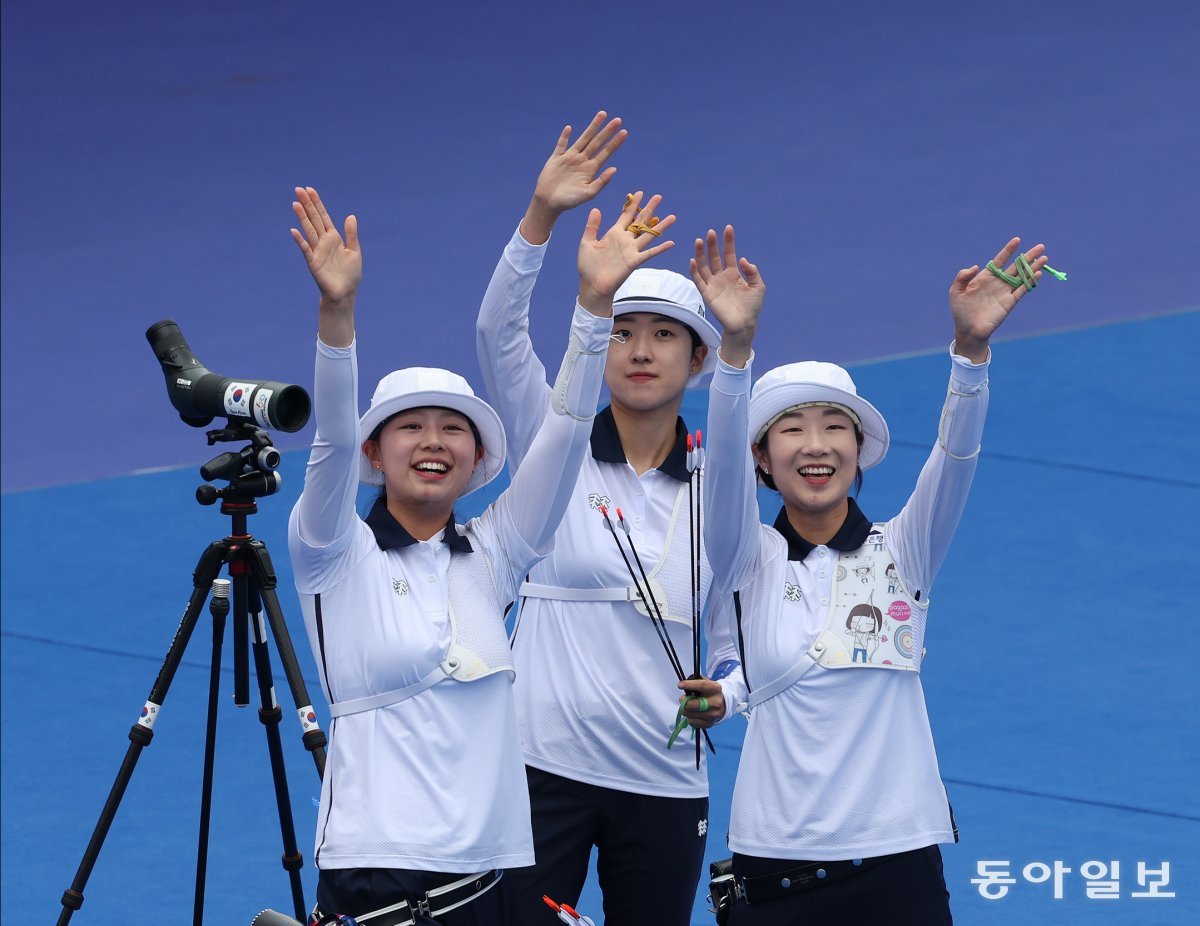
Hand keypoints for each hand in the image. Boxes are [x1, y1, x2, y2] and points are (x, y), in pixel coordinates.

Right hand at [290, 186, 360, 305]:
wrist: (345, 293)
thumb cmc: (350, 274)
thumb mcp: (354, 251)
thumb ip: (351, 234)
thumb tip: (351, 216)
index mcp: (334, 237)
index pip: (323, 216)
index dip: (317, 203)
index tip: (310, 189)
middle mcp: (323, 242)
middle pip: (314, 219)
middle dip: (307, 205)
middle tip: (298, 189)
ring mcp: (317, 251)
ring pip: (309, 230)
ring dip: (302, 217)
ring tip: (295, 203)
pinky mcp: (313, 263)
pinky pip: (306, 250)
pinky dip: (300, 241)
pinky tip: (294, 231)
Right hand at [522, 112, 626, 243]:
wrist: (549, 203)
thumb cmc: (570, 201)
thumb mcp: (588, 194)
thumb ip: (601, 182)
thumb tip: (615, 169)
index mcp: (591, 169)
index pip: (605, 153)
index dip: (615, 143)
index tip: (624, 132)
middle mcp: (582, 161)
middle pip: (597, 142)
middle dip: (607, 131)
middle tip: (618, 120)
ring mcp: (569, 158)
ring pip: (583, 138)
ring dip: (593, 127)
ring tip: (602, 114)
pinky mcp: (556, 158)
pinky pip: (561, 145)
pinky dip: (564, 137)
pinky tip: (569, 128)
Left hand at [576, 192, 675, 315]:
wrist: (592, 285)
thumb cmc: (588, 266)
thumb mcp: (587, 243)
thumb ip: (592, 226)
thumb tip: (596, 209)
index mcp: (613, 234)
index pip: (626, 216)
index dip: (633, 205)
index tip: (640, 193)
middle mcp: (625, 240)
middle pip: (640, 221)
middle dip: (650, 209)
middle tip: (659, 197)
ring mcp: (631, 251)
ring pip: (649, 235)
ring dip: (660, 226)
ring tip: (672, 217)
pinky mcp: (633, 262)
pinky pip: (649, 254)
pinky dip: (660, 248)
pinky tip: (671, 243)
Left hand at [677, 676, 725, 729]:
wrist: (722, 705)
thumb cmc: (709, 693)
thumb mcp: (705, 683)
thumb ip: (695, 682)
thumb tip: (683, 685)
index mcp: (715, 689)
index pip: (702, 686)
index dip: (689, 685)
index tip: (680, 685)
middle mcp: (716, 703)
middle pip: (695, 704)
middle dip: (685, 701)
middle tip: (682, 699)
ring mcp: (713, 715)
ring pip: (691, 714)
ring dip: (685, 710)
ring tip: (688, 706)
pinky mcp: (708, 724)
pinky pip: (692, 722)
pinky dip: (689, 717)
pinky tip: (692, 713)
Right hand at [690, 225, 763, 367]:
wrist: (744, 324)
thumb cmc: (752, 306)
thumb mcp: (758, 286)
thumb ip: (752, 271)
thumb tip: (741, 260)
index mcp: (734, 273)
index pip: (729, 254)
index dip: (728, 242)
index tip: (728, 228)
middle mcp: (722, 277)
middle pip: (714, 257)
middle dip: (713, 244)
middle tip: (711, 232)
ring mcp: (713, 285)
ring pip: (704, 266)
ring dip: (701, 254)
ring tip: (700, 241)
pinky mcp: (707, 294)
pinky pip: (698, 280)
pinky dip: (694, 270)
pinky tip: (693, 260)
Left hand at [950, 237, 1048, 361]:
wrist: (967, 330)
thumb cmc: (960, 310)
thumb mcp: (956, 291)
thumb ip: (962, 277)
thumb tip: (976, 266)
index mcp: (985, 277)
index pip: (999, 260)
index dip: (1008, 250)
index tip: (1017, 240)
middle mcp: (998, 282)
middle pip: (1016, 266)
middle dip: (1028, 256)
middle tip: (1041, 246)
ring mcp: (1005, 292)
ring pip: (1022, 276)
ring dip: (1033, 267)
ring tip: (1044, 258)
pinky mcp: (1010, 303)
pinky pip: (1022, 290)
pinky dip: (1030, 282)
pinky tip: (1038, 273)